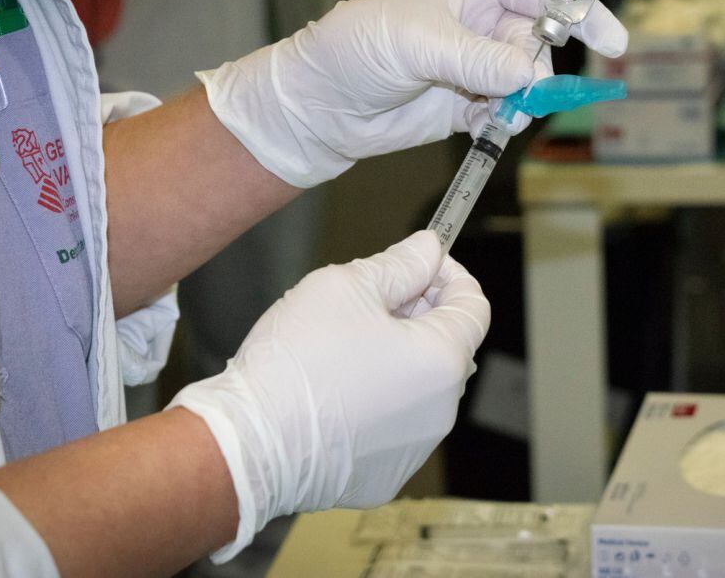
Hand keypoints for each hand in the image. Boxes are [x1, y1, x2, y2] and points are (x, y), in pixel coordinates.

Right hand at [168, 231, 489, 560]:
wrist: (249, 443)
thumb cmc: (298, 362)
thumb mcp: (348, 286)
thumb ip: (399, 263)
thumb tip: (428, 248)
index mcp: (443, 359)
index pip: (474, 306)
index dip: (449, 275)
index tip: (420, 263)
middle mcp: (441, 409)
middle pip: (446, 346)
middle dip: (416, 314)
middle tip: (369, 298)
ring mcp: (414, 448)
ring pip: (417, 386)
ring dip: (395, 357)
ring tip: (341, 344)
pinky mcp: (384, 476)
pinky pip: (391, 425)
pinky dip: (374, 401)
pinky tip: (332, 390)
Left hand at [199, 0, 627, 186]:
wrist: (320, 106)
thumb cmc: (355, 50)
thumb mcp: (417, 42)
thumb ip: (478, 58)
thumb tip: (531, 75)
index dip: (581, 12)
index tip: (611, 42)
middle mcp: (480, 22)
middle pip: (542, 43)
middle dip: (543, 69)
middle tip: (528, 93)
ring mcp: (476, 65)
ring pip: (528, 82)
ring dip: (524, 101)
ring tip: (496, 111)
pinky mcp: (468, 103)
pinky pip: (507, 113)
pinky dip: (506, 122)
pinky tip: (486, 125)